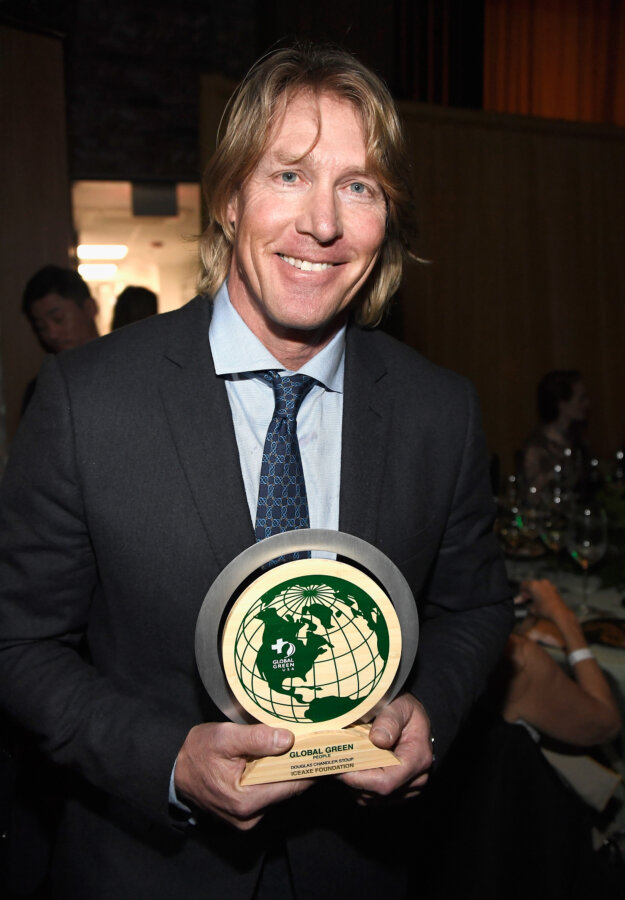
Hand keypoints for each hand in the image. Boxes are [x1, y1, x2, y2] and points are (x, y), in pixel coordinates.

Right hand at [174, 722, 312, 829]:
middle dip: (301, 765)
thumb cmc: (197, 753)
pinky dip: (276, 777)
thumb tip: (288, 739)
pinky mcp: (246, 815)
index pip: (291, 784)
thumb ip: (256, 739)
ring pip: (280, 791)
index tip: (326, 749)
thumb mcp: (223, 737)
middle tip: (317, 742)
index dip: (309, 765)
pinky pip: (270, 794)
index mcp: (246, 801)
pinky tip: (280, 759)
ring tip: (301, 746)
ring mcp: (248, 819)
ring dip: (289, 771)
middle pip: (288, 788)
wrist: (175, 773)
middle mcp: (250, 817)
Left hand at [337, 693, 432, 803]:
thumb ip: (390, 720)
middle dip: (352, 780)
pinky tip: (354, 768)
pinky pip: (373, 799)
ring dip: (353, 784)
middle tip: (333, 761)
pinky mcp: (399, 794)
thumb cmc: (408, 711)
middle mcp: (416, 780)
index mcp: (418, 759)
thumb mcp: (401, 706)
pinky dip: (359, 786)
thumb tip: (378, 739)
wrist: (417, 721)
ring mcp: (408, 790)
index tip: (340, 767)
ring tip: (343, 761)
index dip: (360, 779)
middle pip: (376, 793)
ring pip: (371, 799)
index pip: (386, 782)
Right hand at [519, 579, 570, 623]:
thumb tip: (519, 602)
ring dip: (535, 593)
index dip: (521, 593)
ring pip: (538, 587)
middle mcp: (541, 582)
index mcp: (533, 585)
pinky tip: (541, 602)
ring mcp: (549, 585)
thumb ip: (524, 603)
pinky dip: (542, 594)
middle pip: (531, 585)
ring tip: (534, 602)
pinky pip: (545, 589)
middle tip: (526, 601)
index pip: (523, 585)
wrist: (559, 613)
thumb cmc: (546, 610)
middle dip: (528, 593)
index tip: (521, 599)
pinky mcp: (554, 589)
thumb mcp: (531, 608)